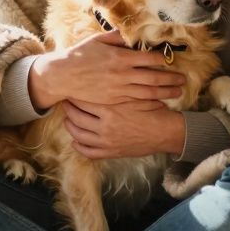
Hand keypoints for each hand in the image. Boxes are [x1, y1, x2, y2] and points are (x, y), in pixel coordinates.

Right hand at [29, 29, 185, 109]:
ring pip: (148, 92)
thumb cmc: (80, 55)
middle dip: (171, 79)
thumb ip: (118, 37)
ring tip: (178, 92)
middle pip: (153, 77)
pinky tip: (159, 102)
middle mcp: (123, 74)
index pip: (149, 59)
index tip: (173, 60)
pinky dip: (150, 102)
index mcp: (121, 57)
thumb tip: (133, 33)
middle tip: (184, 79)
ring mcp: (119, 89)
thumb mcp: (99, 40)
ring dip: (165, 92)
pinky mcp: (114, 100)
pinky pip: (136, 102)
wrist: (63, 76)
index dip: (163, 60)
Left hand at [61, 99, 185, 159]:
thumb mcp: (134, 95)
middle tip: (65, 104)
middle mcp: (105, 127)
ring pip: (79, 135)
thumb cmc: (152, 110)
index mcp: (110, 110)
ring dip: (70, 127)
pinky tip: (76, 141)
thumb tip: (102, 77)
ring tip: (67, 120)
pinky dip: (79, 146)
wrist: (165, 132)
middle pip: (77, 118)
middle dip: (68, 110)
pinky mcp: (111, 153)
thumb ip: (117, 89)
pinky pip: (89, 152)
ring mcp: (106, 142)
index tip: (70, 91)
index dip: (74, 96)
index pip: (83, 102)